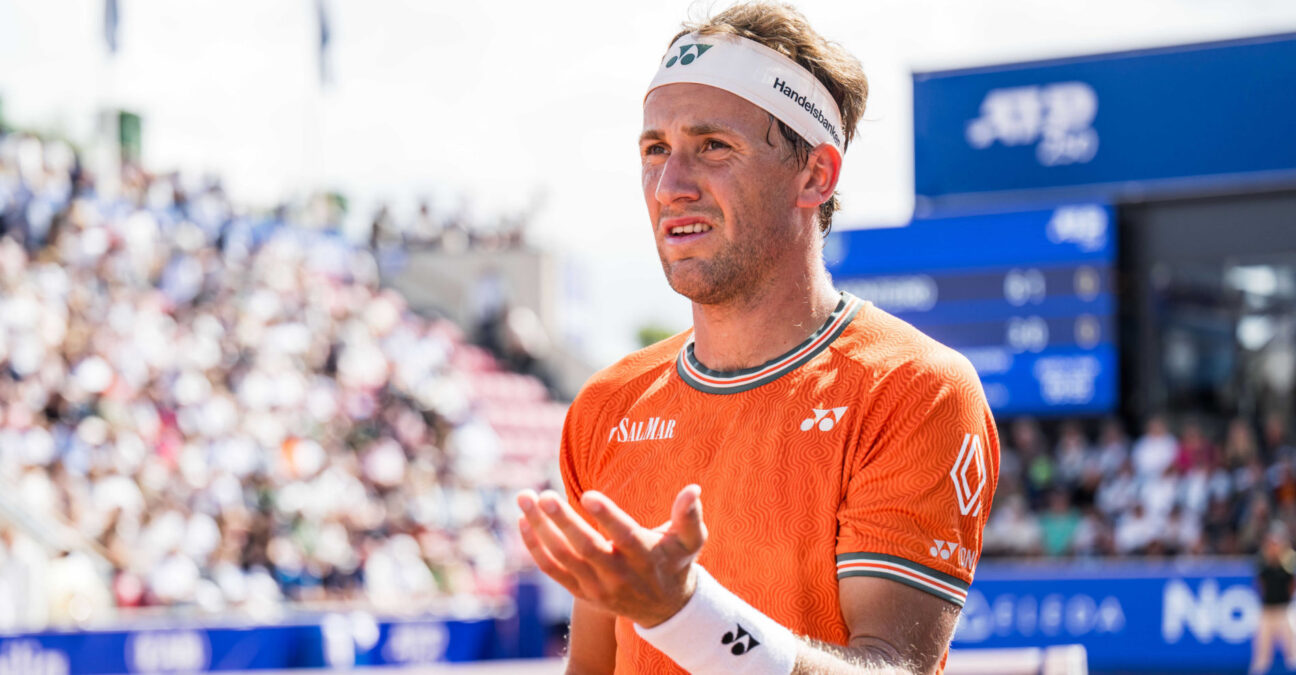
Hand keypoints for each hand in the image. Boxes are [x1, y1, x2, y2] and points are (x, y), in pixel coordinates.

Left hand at [516, 484, 706, 627]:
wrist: (665, 610)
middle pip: (587, 548)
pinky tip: (523, 521)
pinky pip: (553, 570)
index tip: (588, 495)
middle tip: (544, 495)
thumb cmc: (676, 563)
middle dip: (563, 521)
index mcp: (646, 558)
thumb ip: (689, 516)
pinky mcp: (582, 592)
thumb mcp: (689, 542)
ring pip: (563, 558)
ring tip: (524, 498)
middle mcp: (619, 575)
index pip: (624, 537)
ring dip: (541, 529)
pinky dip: (535, 548)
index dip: (607, 517)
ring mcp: (597, 586)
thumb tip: (693, 489)